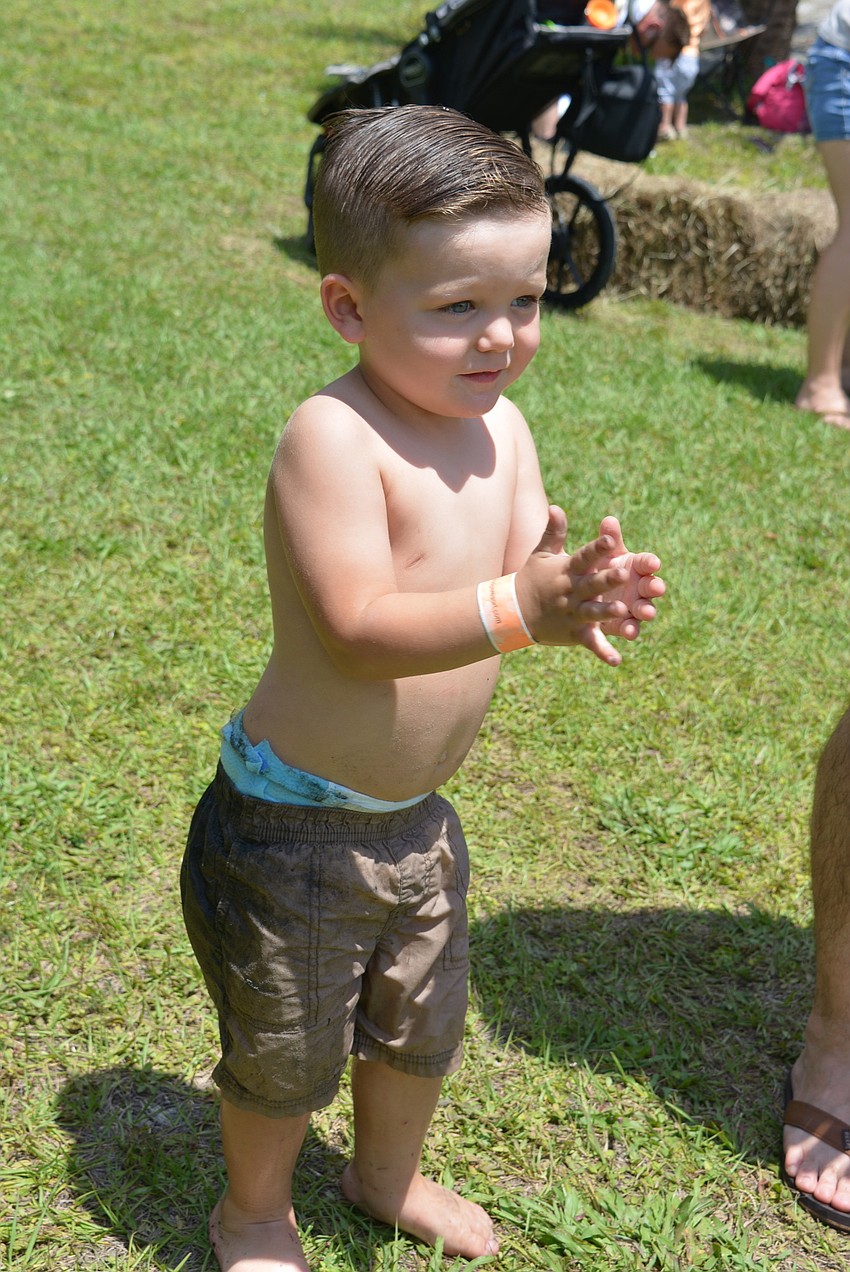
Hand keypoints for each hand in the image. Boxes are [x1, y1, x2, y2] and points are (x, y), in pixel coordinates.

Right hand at [514, 507, 664, 665]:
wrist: (514, 612)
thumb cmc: (533, 579)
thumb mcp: (541, 554)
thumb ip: (554, 532)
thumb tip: (556, 507)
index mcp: (568, 570)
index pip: (584, 556)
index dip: (597, 547)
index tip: (611, 538)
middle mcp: (571, 591)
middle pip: (592, 584)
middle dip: (608, 579)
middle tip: (625, 574)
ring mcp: (572, 613)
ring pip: (592, 612)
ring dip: (607, 612)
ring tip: (624, 611)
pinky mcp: (573, 633)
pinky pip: (590, 643)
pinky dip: (603, 652)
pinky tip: (617, 660)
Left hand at [593, 514, 664, 642]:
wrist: (584, 591)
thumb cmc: (599, 567)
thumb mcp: (601, 554)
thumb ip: (608, 539)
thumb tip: (608, 520)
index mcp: (635, 566)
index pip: (646, 562)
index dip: (649, 562)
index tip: (653, 562)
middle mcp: (639, 587)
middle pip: (651, 586)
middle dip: (655, 586)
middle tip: (656, 587)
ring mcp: (633, 607)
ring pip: (644, 609)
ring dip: (646, 610)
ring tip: (645, 613)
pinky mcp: (622, 625)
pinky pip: (628, 629)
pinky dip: (630, 631)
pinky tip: (627, 635)